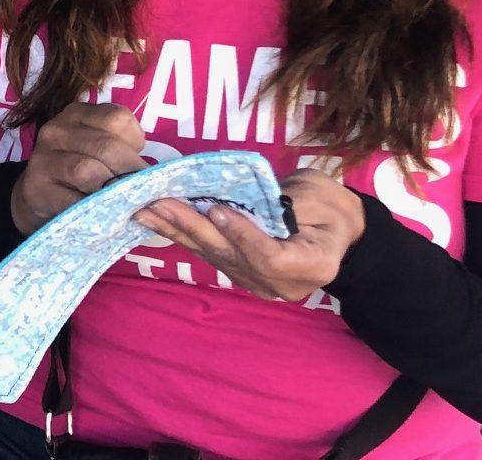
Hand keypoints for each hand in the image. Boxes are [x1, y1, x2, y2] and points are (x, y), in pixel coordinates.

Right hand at [10, 102, 148, 234]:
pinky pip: (72, 199)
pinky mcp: (36, 188)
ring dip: (114, 191)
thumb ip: (123, 153)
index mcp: (77, 114)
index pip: (117, 117)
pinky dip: (94, 209)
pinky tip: (106, 217)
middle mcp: (57, 130)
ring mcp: (43, 158)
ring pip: (88, 170)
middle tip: (150, 196)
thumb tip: (163, 181)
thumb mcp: (97, 151)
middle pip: (106, 147)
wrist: (35, 198)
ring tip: (129, 205)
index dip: (136, 142)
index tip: (140, 163)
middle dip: (133, 174)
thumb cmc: (77, 175)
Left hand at [134, 169, 365, 302]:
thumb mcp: (317, 196)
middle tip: (160, 205)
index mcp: (314, 266)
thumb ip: (283, 203)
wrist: (336, 229)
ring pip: (213, 256)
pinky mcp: (240, 274)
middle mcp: (283, 284)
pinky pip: (209, 254)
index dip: (242, 236)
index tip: (217, 208)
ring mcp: (259, 284)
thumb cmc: (330, 206)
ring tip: (145, 212)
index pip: (270, 259)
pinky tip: (156, 220)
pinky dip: (182, 235)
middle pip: (232, 257)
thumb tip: (235, 202)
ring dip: (177, 232)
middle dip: (193, 228)